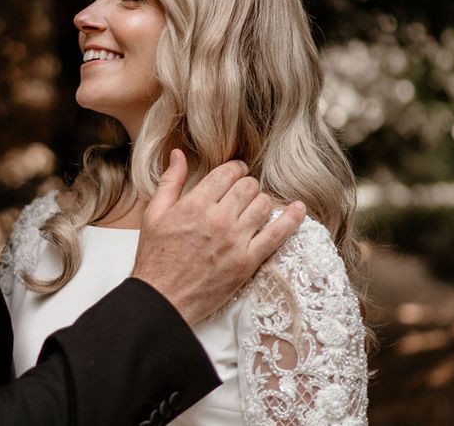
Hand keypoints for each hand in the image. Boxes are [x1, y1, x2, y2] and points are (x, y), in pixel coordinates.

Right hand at [130, 149, 305, 325]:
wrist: (162, 298)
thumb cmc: (156, 257)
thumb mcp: (154, 214)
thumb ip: (170, 181)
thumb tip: (178, 154)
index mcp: (195, 204)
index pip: (227, 173)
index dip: (235, 169)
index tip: (236, 172)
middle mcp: (218, 219)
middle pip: (248, 187)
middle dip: (246, 185)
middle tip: (242, 192)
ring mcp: (236, 241)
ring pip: (263, 205)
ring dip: (260, 201)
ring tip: (253, 207)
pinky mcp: (247, 262)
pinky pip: (277, 235)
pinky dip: (291, 219)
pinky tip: (299, 209)